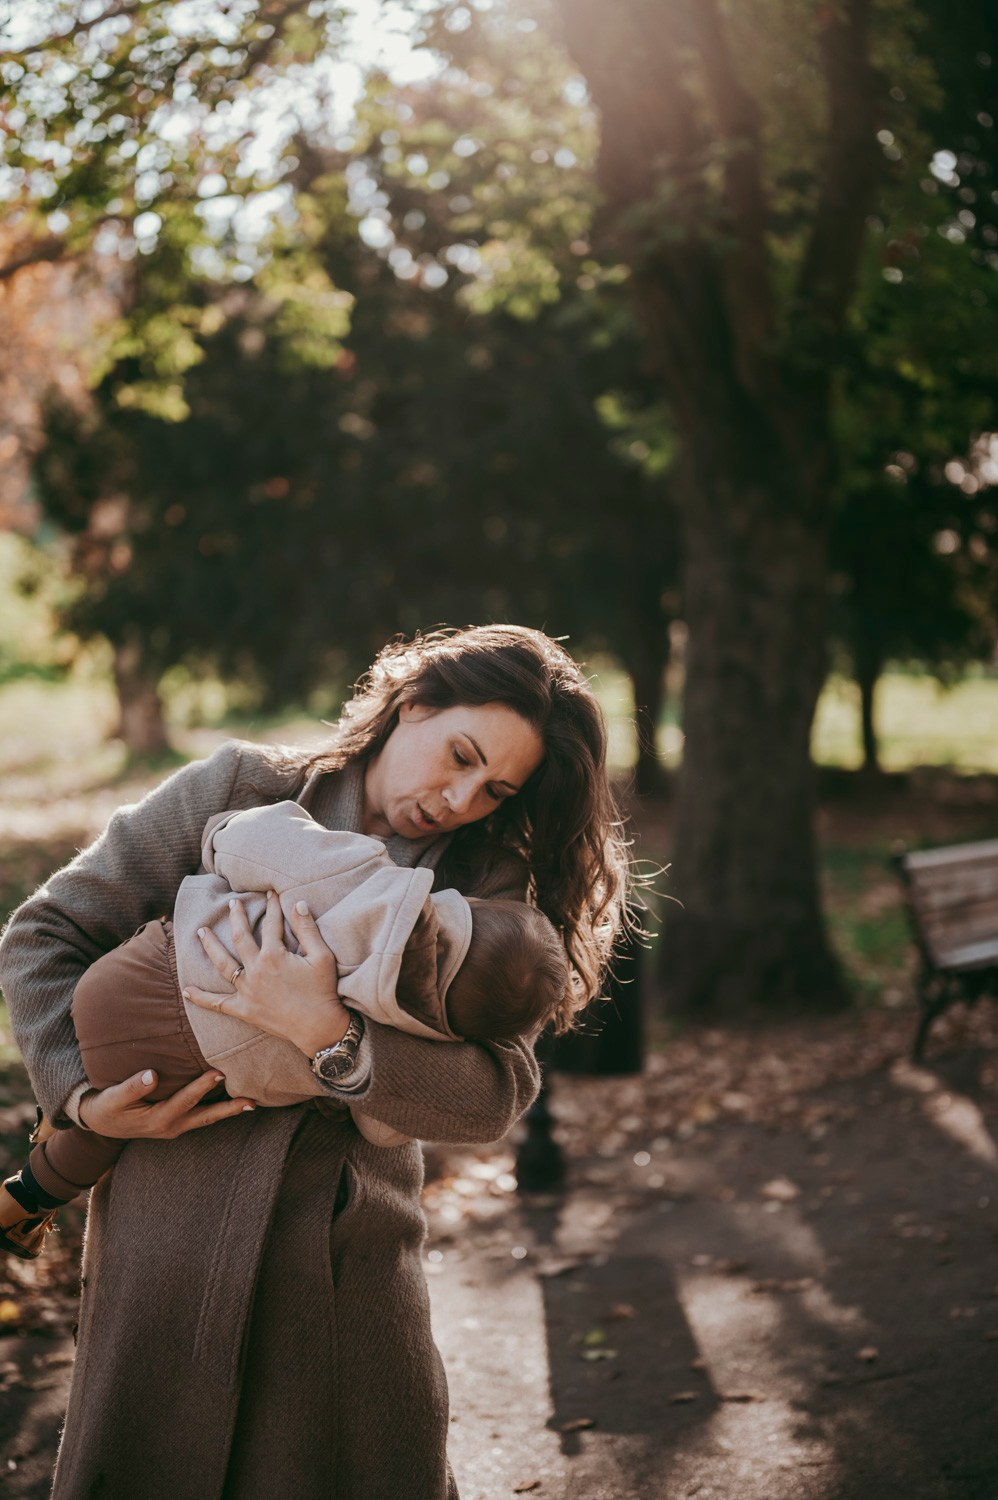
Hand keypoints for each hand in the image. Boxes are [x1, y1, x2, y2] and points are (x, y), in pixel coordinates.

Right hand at [77, 1068, 255, 1139]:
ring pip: (208, 1117)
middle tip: (252, 1101)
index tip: (219, 1071)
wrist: (101, 1123)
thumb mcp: (114, 1098)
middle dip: (230, 1108)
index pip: (185, 1099)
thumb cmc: (107, 1107)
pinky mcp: (178, 1122)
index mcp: (158, 1119)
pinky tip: (233, 1097)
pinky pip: (202, 1115)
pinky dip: (218, 1107)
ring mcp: (177, 1126)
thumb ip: (132, 1087)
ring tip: (253, 1101)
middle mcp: (172, 1125)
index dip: (202, 1086)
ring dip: (229, 1109)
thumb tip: (152, 1075)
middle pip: (207, 1116)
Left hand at [185, 891, 348, 1057]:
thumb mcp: (322, 956)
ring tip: (201, 932)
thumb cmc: (323, 991)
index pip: (271, 924)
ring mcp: (246, 990)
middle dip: (237, 916)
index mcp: (274, 955)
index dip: (272, 906)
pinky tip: (187, 990)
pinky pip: (217, 1003)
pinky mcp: (243, 1010)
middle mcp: (255, 970)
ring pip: (223, 964)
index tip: (271, 893)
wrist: (318, 1027)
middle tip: (232, 903)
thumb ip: (307, 929)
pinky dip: (201, 998)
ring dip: (211, 946)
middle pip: (241, 937)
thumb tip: (297, 903)